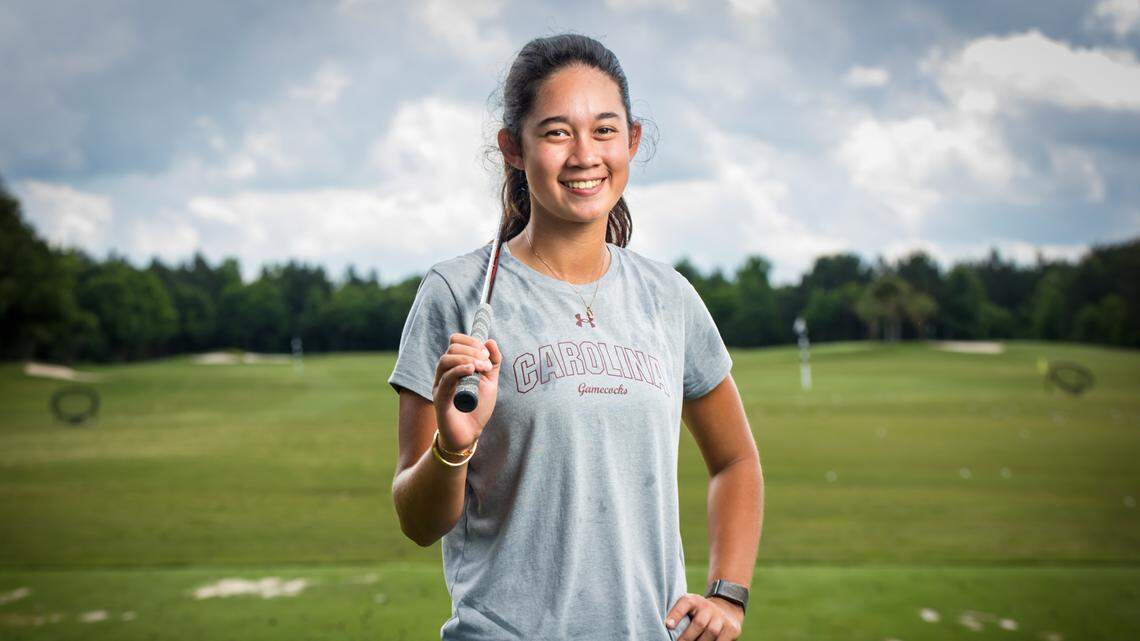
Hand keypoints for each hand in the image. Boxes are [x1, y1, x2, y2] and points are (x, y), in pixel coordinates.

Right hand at [432, 333, 501, 451]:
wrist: (470, 434)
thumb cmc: (478, 408)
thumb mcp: (490, 382)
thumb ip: (493, 362)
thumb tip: (490, 341)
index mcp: (454, 366)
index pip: (455, 341)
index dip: (471, 341)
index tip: (486, 353)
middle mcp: (444, 373)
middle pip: (452, 348)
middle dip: (473, 350)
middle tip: (487, 364)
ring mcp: (440, 385)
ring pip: (446, 360)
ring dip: (467, 358)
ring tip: (482, 368)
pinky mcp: (440, 399)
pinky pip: (446, 379)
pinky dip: (459, 370)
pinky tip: (472, 370)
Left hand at [665, 593, 743, 640]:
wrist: (726, 607)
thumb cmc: (699, 613)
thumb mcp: (688, 608)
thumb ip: (678, 615)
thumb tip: (668, 627)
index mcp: (694, 601)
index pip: (685, 604)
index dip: (676, 614)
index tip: (668, 626)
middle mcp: (708, 607)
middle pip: (699, 623)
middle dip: (687, 637)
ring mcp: (721, 617)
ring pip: (711, 632)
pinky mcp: (732, 628)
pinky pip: (722, 640)